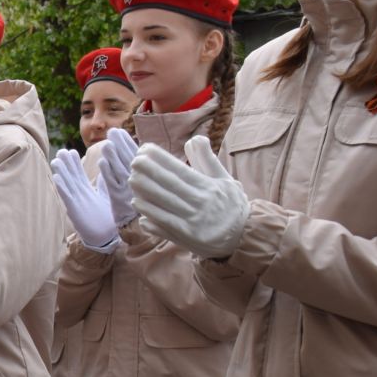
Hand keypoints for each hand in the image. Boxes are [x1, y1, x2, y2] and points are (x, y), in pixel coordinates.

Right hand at [51, 148, 119, 251]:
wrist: (105, 236)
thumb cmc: (105, 219)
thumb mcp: (105, 199)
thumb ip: (104, 186)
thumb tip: (108, 174)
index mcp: (86, 191)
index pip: (79, 174)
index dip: (74, 163)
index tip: (71, 151)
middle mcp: (79, 195)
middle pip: (71, 177)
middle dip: (66, 164)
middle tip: (61, 151)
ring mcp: (76, 202)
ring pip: (67, 185)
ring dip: (61, 173)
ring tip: (56, 161)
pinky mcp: (74, 211)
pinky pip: (67, 197)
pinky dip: (61, 188)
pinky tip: (56, 178)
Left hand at [97, 129, 139, 230]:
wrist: (136, 229)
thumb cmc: (140, 206)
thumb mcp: (138, 186)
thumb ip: (135, 172)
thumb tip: (133, 154)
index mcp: (143, 178)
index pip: (134, 157)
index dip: (126, 144)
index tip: (119, 131)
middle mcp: (137, 183)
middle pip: (128, 160)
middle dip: (120, 145)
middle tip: (113, 131)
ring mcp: (128, 191)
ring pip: (119, 171)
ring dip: (113, 157)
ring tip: (106, 143)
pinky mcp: (119, 201)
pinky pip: (112, 185)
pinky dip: (107, 173)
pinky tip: (102, 162)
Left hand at [130, 137, 250, 260]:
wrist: (245, 237)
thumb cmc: (232, 205)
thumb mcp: (225, 180)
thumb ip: (207, 160)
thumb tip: (194, 139)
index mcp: (208, 187)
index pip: (180, 170)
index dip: (160, 159)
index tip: (145, 149)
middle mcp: (200, 202)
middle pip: (168, 184)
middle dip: (148, 171)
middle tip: (133, 161)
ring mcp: (192, 221)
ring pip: (163, 202)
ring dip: (144, 190)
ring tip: (131, 179)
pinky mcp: (186, 236)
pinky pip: (163, 222)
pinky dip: (149, 212)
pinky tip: (137, 202)